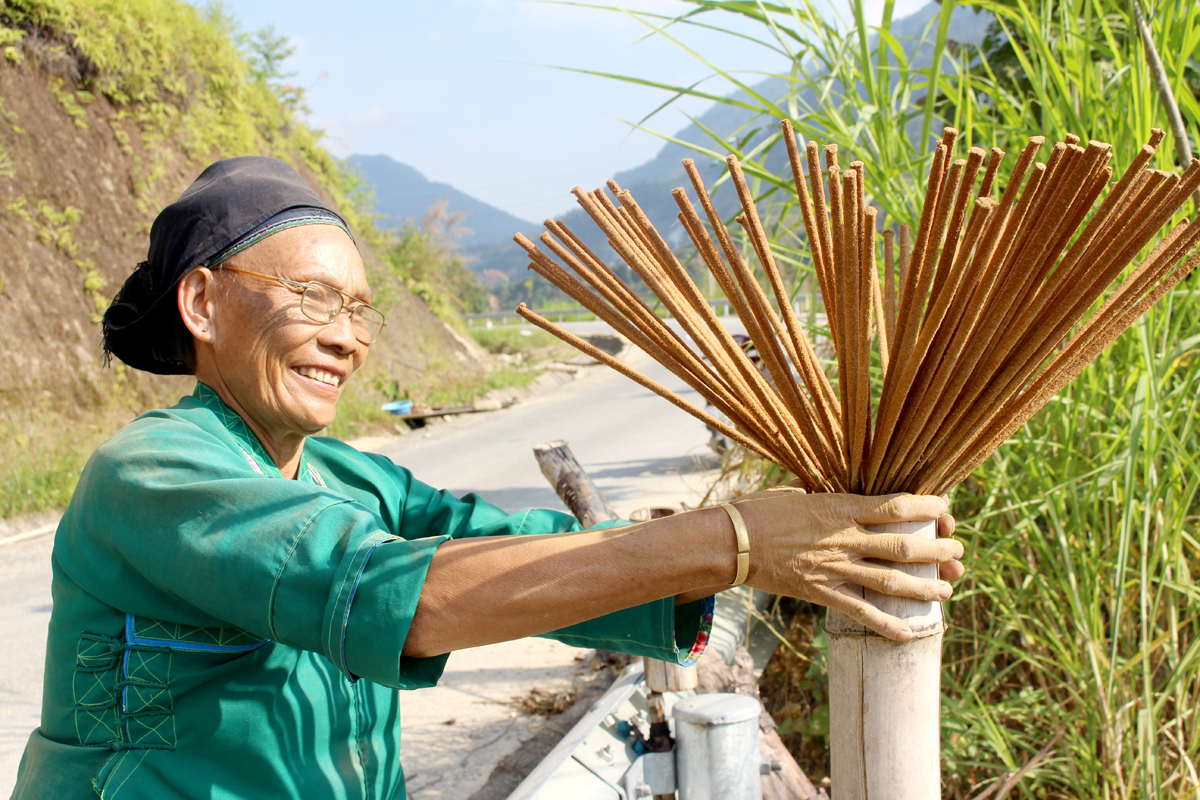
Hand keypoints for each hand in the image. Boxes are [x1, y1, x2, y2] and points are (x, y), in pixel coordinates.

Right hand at [730, 492, 964, 640]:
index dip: (928, 508)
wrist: (732, 541)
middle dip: (938, 551)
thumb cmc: (760, 510)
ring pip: (892, 580)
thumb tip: (832, 486)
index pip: (897, 505)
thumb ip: (822, 493)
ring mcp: (835, 566)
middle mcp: (845, 537)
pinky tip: (908, 633)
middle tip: (957, 554)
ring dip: (924, 587)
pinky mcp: (821, 591)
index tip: (946, 510)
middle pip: (905, 545)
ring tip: (946, 591)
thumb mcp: (796, 491)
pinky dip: (886, 624)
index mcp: (841, 507)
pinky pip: (860, 610)